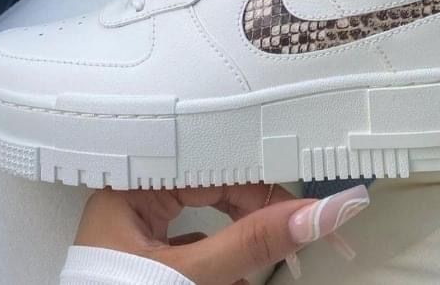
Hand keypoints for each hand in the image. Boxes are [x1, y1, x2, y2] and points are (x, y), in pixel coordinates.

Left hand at [74, 183, 369, 283]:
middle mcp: (131, 203)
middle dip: (255, 213)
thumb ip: (249, 245)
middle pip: (212, 190)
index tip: (301, 199)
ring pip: (206, 219)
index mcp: (129, 189)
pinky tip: (242, 274)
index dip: (258, 181)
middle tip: (299, 228)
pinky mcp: (145, 261)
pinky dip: (222, 259)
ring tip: (277, 253)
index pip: (210, 166)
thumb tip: (311, 216)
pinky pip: (193, 246)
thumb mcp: (188, 276)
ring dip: (242, 239)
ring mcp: (137, 234)